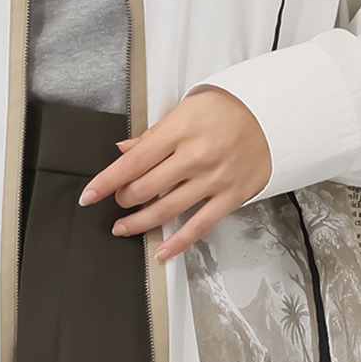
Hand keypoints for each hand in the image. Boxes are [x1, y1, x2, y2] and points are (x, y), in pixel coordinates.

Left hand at [77, 85, 270, 259]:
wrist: (271, 115)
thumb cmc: (227, 109)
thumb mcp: (186, 110)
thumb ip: (153, 134)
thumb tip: (123, 151)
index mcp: (179, 131)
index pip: (132, 162)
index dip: (105, 182)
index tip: (88, 195)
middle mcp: (194, 157)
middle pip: (144, 189)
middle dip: (123, 199)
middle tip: (119, 200)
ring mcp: (213, 179)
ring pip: (166, 210)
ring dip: (139, 223)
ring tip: (123, 227)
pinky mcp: (230, 196)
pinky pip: (199, 226)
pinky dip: (177, 243)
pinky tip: (161, 251)